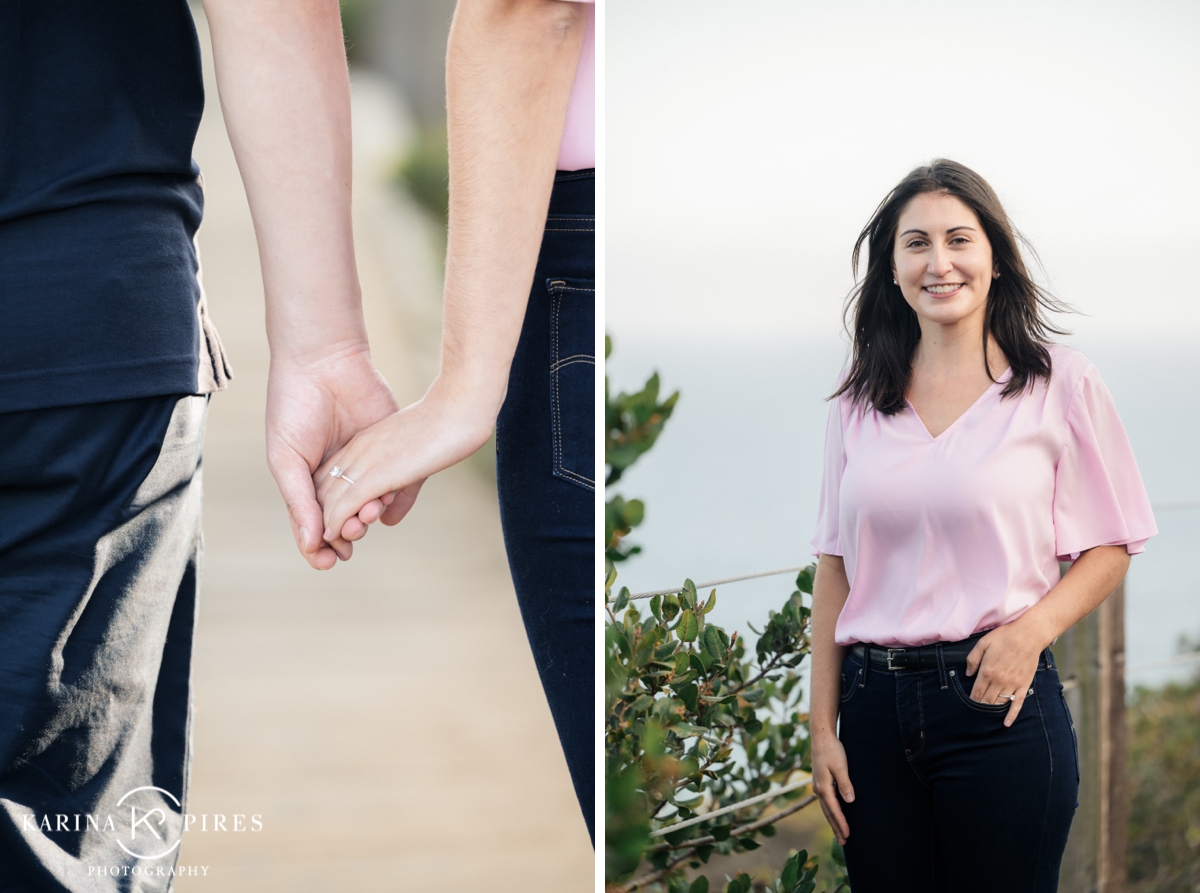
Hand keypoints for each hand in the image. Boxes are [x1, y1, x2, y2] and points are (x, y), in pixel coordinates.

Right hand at [266, 343, 398, 569]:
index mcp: (309, 482)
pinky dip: (399, 498)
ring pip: (374, 504)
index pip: (317, 525)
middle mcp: (339, 477)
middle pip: (347, 520)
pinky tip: (392, 505)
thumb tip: (312, 543)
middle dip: (350, 531)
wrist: (324, 362)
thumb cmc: (293, 408)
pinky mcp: (392, 449)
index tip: (329, 559)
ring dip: (372, 516)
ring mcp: (367, 464)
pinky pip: (401, 481)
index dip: (322, 546)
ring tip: (371, 514)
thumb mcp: (286, 458)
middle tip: (354, 530)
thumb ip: (299, 501)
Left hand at [315, 376, 495, 542]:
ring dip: (327, 525)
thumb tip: (387, 520)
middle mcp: (358, 449)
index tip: (333, 521)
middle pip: (322, 487)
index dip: (326, 500)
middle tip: (325, 540)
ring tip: (328, 545)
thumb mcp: (416, 464)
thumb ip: (401, 493)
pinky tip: (332, 535)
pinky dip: (335, 522)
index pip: (330, 474)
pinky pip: (346, 502)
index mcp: (364, 442)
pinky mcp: (378, 473)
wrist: (457, 411)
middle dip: (320, 516)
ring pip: (330, 498)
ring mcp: (366, 460)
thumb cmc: (446, 431)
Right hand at [811, 730, 853, 844]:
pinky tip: (834, 815)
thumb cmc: (832, 751)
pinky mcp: (820, 783)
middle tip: (844, 842)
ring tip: (839, 835)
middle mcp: (818, 789)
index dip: (841, 823)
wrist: (821, 737)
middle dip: (836, 828)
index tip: (848, 835)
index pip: (834, 810)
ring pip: (826, 809)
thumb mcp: (840, 766)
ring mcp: (818, 786)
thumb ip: (845, 784)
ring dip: (833, 822)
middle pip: (828, 813)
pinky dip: (830, 812)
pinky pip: (826, 803)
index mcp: (823, 787)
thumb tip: (850, 801)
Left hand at [964, 620, 1046, 726]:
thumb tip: (968, 674)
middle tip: (974, 711)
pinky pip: (1017, 704)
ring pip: (999, 703)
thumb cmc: (1004, 637)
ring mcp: (1012, 684)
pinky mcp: (1024, 685)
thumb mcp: (982, 643)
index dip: (971, 699)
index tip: (967, 704)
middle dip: (979, 706)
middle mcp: (999, 681)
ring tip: (986, 715)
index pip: (976, 692)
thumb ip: (972, 659)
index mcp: (987, 671)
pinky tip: (1006, 723)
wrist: (1028, 635)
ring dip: (992, 709)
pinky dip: (1011, 715)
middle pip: (986, 700)